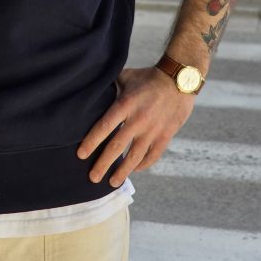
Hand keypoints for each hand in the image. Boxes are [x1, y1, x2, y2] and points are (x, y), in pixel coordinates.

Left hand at [77, 66, 195, 186]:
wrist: (179, 80)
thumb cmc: (148, 77)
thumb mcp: (126, 77)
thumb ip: (110, 86)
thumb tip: (93, 92)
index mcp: (125, 104)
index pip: (104, 127)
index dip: (91, 142)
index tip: (81, 155)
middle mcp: (138, 120)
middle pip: (116, 147)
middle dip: (103, 164)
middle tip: (92, 178)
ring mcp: (153, 130)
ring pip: (135, 157)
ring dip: (122, 172)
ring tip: (112, 183)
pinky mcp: (166, 135)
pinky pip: (152, 156)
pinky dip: (142, 165)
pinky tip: (134, 170)